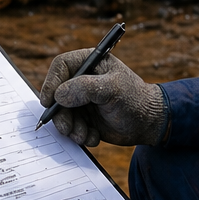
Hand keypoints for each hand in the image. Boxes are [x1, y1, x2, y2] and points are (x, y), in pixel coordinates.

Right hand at [39, 49, 167, 147]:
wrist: (148, 124)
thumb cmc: (135, 100)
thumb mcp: (112, 89)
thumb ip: (85, 88)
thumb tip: (59, 95)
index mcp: (90, 63)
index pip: (61, 66)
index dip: (51, 82)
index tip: (49, 101)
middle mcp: (82, 80)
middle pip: (57, 93)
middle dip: (61, 114)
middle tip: (67, 128)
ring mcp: (82, 99)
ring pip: (62, 113)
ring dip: (71, 128)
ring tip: (85, 135)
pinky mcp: (84, 117)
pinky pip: (71, 126)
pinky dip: (79, 135)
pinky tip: (94, 136)